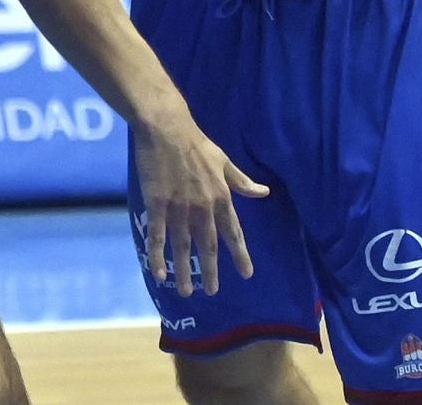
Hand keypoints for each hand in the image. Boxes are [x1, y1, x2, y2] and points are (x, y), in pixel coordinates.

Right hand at [133, 111, 267, 296]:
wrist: (167, 128)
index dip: (240, 254)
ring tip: (187, 292)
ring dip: (185, 271)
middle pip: (208, 245)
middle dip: (211, 271)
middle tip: (213, 291)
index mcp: (221, 196)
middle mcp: (203, 207)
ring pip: (184, 246)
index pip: (233, 232)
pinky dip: (158, 256)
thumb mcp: (224, 162)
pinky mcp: (157, 204)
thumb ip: (242, 182)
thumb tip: (264, 192)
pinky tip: (158, 274)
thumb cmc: (196, 144)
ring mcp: (179, 207)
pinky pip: (158, 236)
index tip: (247, 273)